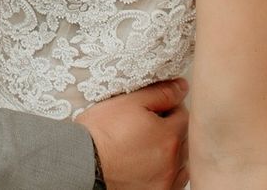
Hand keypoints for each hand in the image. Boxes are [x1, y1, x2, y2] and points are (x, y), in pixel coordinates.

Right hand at [75, 78, 189, 189]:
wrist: (82, 163)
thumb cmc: (101, 133)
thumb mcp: (129, 102)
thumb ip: (161, 93)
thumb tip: (182, 86)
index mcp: (169, 135)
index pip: (183, 115)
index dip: (170, 107)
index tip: (155, 108)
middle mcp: (172, 161)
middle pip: (184, 139)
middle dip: (172, 129)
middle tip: (149, 125)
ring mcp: (165, 180)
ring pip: (182, 163)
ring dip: (172, 152)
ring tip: (149, 146)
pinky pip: (173, 182)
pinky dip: (167, 173)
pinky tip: (150, 165)